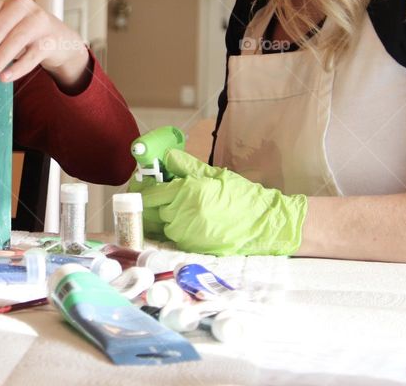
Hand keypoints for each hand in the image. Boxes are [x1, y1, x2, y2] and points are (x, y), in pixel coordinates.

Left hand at [0, 0, 89, 92]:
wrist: (57, 38)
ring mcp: (39, 21)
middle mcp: (23, 6)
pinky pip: (33, 55)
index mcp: (5, 2)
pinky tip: (5, 77)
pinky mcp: (50, 39)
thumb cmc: (20, 33)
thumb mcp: (2, 27)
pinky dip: (18, 68)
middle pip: (1, 26)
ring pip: (17, 39)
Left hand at [133, 149, 307, 255]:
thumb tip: (167, 156)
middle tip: (154, 197)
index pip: (151, 194)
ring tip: (176, 209)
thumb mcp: (214, 175)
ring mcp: (186, 234)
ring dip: (163, 218)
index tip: (140, 187)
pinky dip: (173, 230)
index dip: (142, 190)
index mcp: (187, 193)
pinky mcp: (192, 248)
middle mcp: (182, 215)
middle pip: (151, 211)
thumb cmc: (242, 197)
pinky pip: (173, 237)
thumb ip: (186, 166)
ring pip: (162, 226)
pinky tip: (185, 222)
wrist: (264, 224)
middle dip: (150, 204)